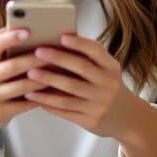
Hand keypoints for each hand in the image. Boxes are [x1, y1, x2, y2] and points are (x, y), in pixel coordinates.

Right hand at [0, 27, 46, 133]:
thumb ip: (6, 45)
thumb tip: (31, 26)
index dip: (10, 38)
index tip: (28, 31)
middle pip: (12, 66)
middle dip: (35, 59)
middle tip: (55, 52)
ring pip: (22, 86)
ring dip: (43, 78)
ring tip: (61, 70)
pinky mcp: (0, 112)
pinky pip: (26, 103)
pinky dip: (42, 96)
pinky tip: (56, 89)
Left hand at [22, 32, 136, 138]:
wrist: (126, 118)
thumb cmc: (107, 86)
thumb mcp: (107, 70)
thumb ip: (89, 58)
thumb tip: (60, 39)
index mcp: (111, 68)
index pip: (96, 52)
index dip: (79, 43)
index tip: (61, 36)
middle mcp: (107, 85)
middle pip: (81, 69)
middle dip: (57, 59)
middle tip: (37, 52)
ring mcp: (99, 104)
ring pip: (69, 93)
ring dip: (47, 83)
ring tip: (29, 74)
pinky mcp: (90, 121)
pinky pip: (65, 110)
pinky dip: (48, 103)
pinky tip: (34, 96)